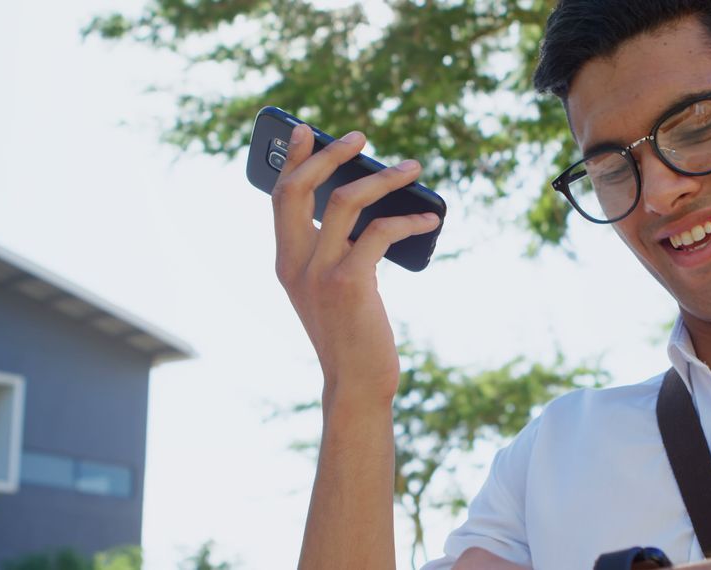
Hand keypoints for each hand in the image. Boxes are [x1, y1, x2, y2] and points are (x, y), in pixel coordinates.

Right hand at [271, 124, 439, 413]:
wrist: (357, 382)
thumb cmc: (352, 334)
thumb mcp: (333, 288)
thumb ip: (337, 252)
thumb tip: (370, 210)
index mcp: (286, 262)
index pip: (280, 198)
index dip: (291, 160)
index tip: (305, 130)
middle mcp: (295, 264)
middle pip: (299, 189)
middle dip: (329, 155)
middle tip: (359, 137)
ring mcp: (320, 272)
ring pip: (345, 201)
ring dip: (383, 178)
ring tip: (412, 168)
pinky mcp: (350, 283)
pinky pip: (381, 232)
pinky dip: (410, 219)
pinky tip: (431, 219)